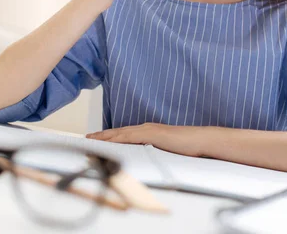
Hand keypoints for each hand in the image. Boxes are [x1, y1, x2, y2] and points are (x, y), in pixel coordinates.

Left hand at [86, 123, 201, 156]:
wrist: (199, 140)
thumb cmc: (185, 146)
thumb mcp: (164, 150)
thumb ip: (153, 151)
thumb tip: (143, 159)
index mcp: (148, 131)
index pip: (124, 134)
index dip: (109, 136)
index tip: (97, 139)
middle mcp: (145, 128)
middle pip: (119, 132)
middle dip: (102, 135)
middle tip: (87, 137)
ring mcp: (148, 129)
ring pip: (121, 133)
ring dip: (106, 137)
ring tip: (92, 140)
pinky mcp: (152, 134)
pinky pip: (131, 137)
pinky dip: (118, 139)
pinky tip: (109, 142)